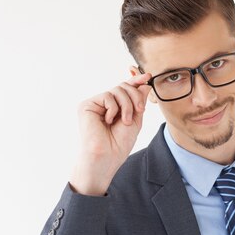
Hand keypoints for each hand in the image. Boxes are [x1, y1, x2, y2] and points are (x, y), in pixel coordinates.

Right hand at [70, 72, 151, 195]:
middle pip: (123, 86)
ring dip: (127, 105)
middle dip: (135, 97)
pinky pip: (107, 96)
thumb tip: (144, 84)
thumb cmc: (119, 144)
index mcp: (115, 108)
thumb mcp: (135, 120)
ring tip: (125, 121)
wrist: (106, 157)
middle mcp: (103, 104)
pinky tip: (109, 121)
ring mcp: (95, 104)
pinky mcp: (86, 105)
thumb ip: (139, 102)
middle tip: (140, 110)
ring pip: (117, 90)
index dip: (136, 81)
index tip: (147, 77)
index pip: (126, 90)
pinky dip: (114, 108)